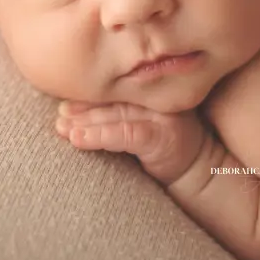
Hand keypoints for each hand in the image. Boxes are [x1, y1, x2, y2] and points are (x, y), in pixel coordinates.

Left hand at [55, 100, 207, 185]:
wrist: (200, 170)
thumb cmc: (162, 146)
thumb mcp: (139, 123)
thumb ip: (116, 113)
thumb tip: (68, 110)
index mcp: (149, 89)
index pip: (113, 90)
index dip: (87, 98)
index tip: (62, 105)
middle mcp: (156, 97)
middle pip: (112, 102)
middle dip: (82, 111)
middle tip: (59, 118)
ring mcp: (163, 116)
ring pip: (117, 116)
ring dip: (86, 123)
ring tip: (63, 129)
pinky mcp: (165, 137)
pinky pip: (127, 134)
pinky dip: (101, 136)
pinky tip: (80, 140)